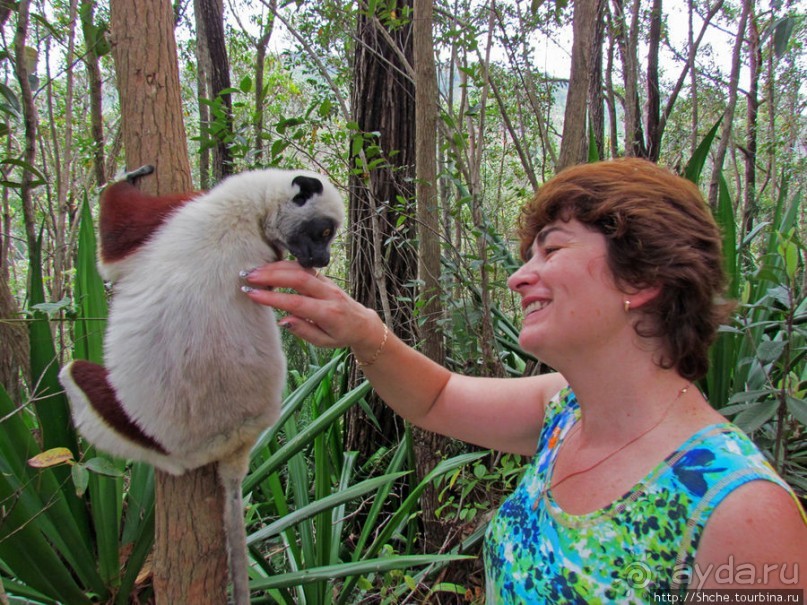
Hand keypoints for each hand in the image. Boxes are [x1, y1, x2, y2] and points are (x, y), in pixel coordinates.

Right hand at [241, 261, 382, 353]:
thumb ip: (304, 331)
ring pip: (300, 268)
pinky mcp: (324, 277)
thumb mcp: (324, 342)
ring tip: (254, 271)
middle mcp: (328, 294)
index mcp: (328, 313)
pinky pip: (303, 267)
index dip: (273, 297)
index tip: (253, 294)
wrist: (362, 323)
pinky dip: (285, 265)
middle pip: (298, 278)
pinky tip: (269, 267)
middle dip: (272, 275)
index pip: (297, 302)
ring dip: (276, 267)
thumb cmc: (340, 335)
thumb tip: (283, 320)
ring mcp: (327, 283)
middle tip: (248, 277)